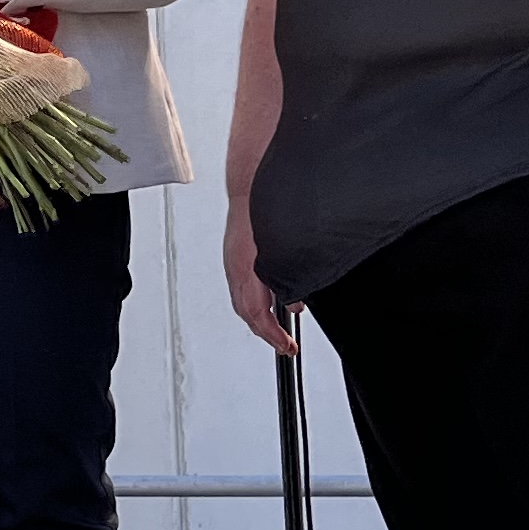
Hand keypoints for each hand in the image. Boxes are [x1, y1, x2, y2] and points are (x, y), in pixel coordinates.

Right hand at [223, 202, 294, 353]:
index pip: (256, 313)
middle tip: (283, 345)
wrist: (251, 182)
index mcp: (246, 269)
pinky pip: (241, 287)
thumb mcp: (286, 248)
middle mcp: (236, 269)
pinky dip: (253, 301)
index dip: (272, 334)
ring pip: (241, 301)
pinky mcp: (235, 255)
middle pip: (246, 313)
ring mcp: (233, 262)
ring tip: (276, 328)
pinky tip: (267, 300)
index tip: (286, 347)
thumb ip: (290, 278)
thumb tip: (295, 302)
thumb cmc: (265, 209)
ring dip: (258, 318)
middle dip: (265, 332)